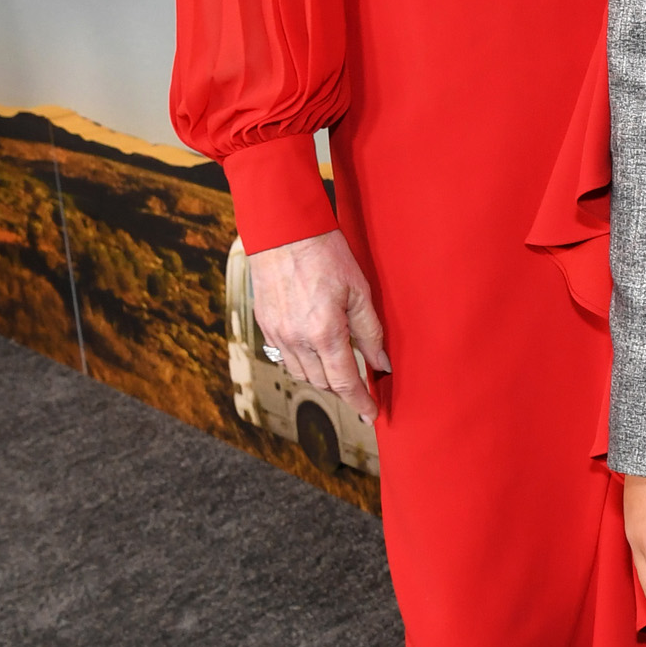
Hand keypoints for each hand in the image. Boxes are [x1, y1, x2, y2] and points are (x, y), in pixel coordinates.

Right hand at [247, 228, 388, 422]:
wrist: (283, 232)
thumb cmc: (325, 254)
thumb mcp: (359, 291)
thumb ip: (370, 331)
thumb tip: (381, 363)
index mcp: (324, 332)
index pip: (344, 382)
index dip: (359, 402)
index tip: (371, 414)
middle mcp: (296, 339)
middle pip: (322, 382)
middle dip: (343, 388)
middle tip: (361, 383)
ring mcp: (277, 334)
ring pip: (302, 373)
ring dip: (322, 376)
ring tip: (338, 365)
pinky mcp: (265, 325)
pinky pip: (284, 357)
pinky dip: (302, 361)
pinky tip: (314, 349)